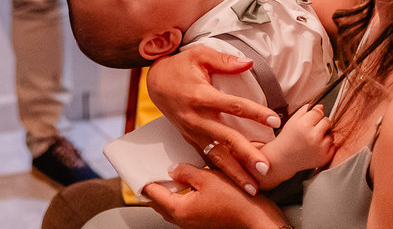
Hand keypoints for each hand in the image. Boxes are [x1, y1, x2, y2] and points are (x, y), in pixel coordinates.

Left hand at [144, 164, 288, 228]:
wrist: (256, 217)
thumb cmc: (234, 199)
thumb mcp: (206, 177)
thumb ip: (184, 172)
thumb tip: (171, 170)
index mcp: (179, 210)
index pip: (152, 195)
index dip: (144, 180)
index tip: (137, 170)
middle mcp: (183, 220)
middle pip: (158, 203)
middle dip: (152, 188)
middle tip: (149, 171)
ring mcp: (192, 223)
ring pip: (170, 207)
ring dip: (166, 193)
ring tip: (167, 175)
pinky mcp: (201, 221)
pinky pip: (182, 208)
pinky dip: (178, 197)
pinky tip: (185, 184)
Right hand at [148, 45, 279, 190]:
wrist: (154, 82)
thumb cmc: (179, 66)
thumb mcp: (199, 55)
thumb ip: (225, 60)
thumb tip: (249, 63)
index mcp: (202, 96)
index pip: (233, 106)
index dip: (255, 113)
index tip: (275, 120)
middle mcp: (197, 118)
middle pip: (226, 139)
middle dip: (247, 155)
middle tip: (265, 168)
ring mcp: (193, 132)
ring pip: (217, 155)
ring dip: (235, 173)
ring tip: (252, 188)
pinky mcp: (191, 139)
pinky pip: (208, 157)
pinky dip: (222, 171)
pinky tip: (235, 183)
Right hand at [266, 103, 333, 177]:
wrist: (283, 158)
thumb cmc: (288, 138)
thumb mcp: (293, 120)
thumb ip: (306, 110)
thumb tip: (321, 106)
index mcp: (304, 125)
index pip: (319, 112)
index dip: (315, 114)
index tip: (310, 119)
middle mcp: (313, 137)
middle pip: (327, 121)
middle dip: (321, 123)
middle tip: (312, 129)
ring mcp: (320, 149)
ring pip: (331, 134)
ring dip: (325, 135)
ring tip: (313, 139)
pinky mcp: (325, 158)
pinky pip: (333, 146)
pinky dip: (327, 146)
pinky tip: (316, 147)